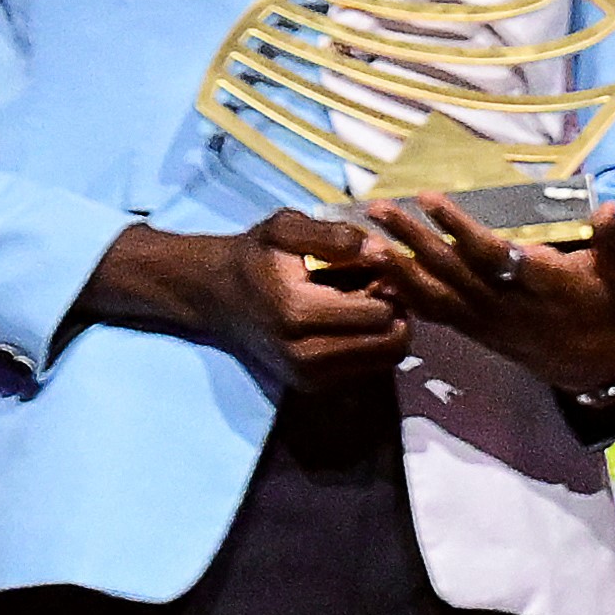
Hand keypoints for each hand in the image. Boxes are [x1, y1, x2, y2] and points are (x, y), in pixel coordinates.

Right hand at [81, 210, 405, 386]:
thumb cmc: (255, 255)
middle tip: (381, 286)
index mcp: (298, 312)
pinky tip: (352, 320)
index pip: (380, 313)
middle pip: (391, 345)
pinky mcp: (310, 386)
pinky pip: (366, 370)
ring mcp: (307, 377)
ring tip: (367, 301)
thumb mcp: (287, 228)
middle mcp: (304, 355)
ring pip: (384, 362)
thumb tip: (381, 252)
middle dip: (397, 313)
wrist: (217, 295)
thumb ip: (334, 235)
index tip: (378, 267)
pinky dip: (371, 345)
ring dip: (387, 331)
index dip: (391, 286)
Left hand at [359, 195, 614, 400]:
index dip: (459, 227)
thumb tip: (610, 209)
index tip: (429, 198)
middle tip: (379, 208)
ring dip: (397, 268)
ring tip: (366, 242)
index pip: (490, 253)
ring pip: (433, 294)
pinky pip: (433, 314)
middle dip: (411, 239)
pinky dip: (403, 296)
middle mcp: (502, 302)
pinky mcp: (473, 330)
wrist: (591, 361)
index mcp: (537, 281)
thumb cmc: (603, 303)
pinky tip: (377, 277)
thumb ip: (612, 241)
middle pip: (449, 270)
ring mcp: (483, 320)